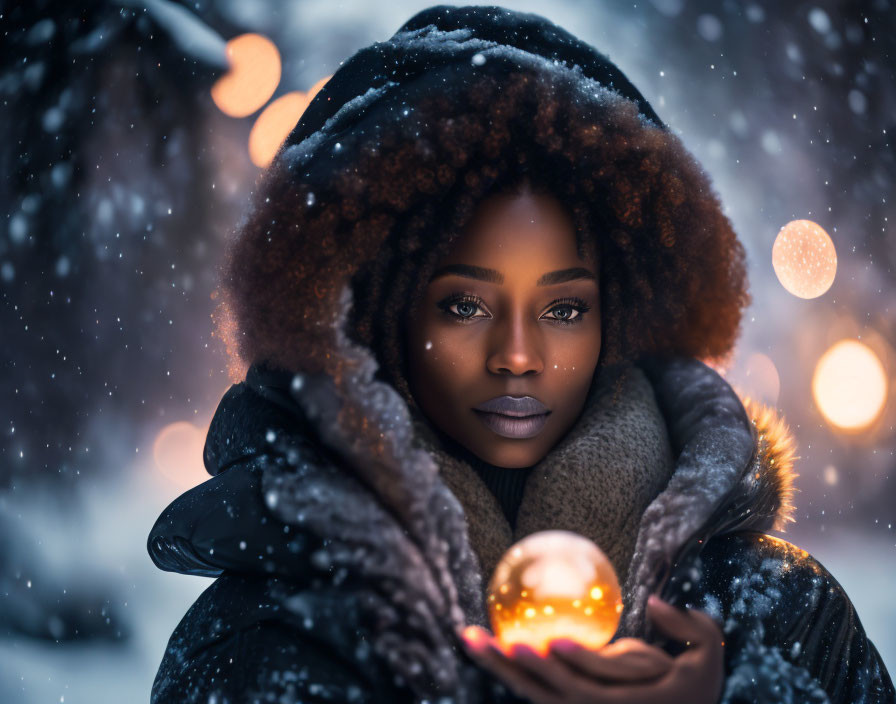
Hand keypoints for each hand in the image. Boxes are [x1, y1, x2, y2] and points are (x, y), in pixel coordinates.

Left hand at [458, 594, 724, 703]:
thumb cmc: (695, 682)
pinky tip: (486, 646)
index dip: (578, 664)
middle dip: (515, 665)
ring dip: (499, 667)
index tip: (552, 641)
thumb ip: (688, 626)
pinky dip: (509, 671)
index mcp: (636, 703)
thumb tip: (652, 603)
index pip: (598, 684)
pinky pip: (534, 692)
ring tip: (469, 637)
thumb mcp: (708, 653)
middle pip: (550, 693)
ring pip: (533, 695)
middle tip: (481, 636)